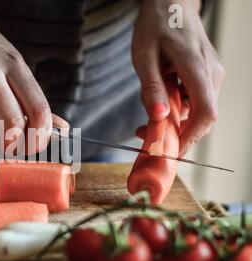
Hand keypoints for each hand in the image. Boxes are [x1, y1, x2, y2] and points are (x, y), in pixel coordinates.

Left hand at [132, 0, 223, 155]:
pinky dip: (175, 109)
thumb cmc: (156, 24)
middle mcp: (211, 74)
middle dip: (175, 133)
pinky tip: (156, 105)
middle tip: (147, 138)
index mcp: (197, 69)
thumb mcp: (144, 56)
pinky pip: (193, 100)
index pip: (205, 114)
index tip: (171, 151)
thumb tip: (157, 117)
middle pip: (201, 116)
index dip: (190, 138)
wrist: (170, 1)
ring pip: (195, 110)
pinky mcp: (204, 74)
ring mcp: (210, 74)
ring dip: (172, 121)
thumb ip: (151, 88)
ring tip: (144, 123)